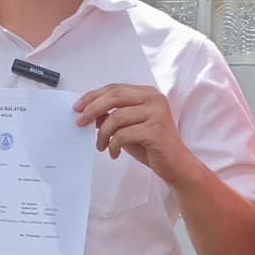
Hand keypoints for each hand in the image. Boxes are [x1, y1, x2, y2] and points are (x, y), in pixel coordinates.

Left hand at [73, 83, 194, 184]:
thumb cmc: (152, 146)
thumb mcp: (128, 127)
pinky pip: (123, 135)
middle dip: (92, 109)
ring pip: (116, 118)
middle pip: (114, 97)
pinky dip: (113, 145)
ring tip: (101, 146)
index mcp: (147, 94)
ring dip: (103, 134)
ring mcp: (157, 114)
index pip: (115, 89)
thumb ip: (112, 116)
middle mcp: (154, 99)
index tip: (78, 107)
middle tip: (80, 122)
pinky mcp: (156, 130)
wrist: (176, 165)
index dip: (93, 96)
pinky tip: (113, 153)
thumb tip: (89, 112)